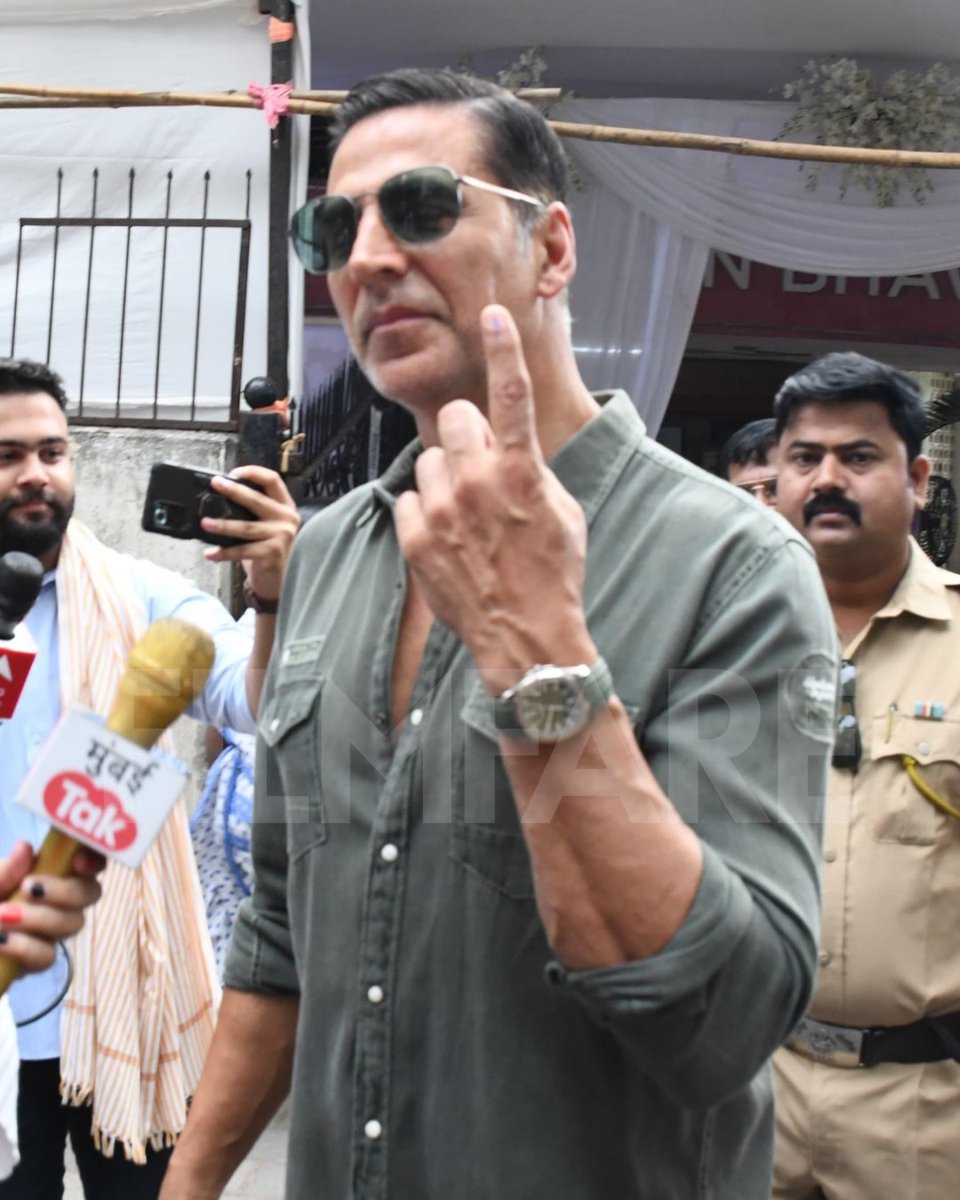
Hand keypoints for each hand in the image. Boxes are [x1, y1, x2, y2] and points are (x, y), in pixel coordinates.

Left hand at [0, 840, 102, 974]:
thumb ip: (5, 871)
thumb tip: (26, 848)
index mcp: (48, 873)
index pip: (89, 861)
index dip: (94, 858)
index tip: (78, 861)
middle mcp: (58, 900)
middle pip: (90, 893)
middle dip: (66, 891)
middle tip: (29, 887)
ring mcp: (50, 932)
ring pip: (73, 924)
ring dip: (39, 918)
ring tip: (2, 915)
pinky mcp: (37, 960)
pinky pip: (47, 955)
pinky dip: (24, 946)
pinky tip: (1, 941)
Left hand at [201, 466, 300, 604]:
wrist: (281, 581)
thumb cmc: (269, 551)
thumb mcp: (266, 527)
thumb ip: (252, 513)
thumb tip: (219, 500)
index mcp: (285, 507)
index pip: (273, 480)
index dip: (253, 472)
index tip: (233, 472)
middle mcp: (287, 518)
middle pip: (257, 500)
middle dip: (233, 490)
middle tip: (215, 484)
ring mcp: (282, 536)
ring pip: (246, 527)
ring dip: (223, 525)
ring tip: (205, 523)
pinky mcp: (272, 553)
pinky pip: (242, 551)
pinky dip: (224, 553)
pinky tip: (210, 554)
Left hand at [394, 305, 595, 691]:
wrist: (527, 639)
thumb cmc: (553, 575)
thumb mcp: (562, 512)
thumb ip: (531, 469)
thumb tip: (509, 448)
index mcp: (521, 471)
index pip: (510, 394)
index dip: (503, 349)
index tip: (493, 315)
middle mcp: (477, 483)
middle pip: (455, 419)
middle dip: (467, 437)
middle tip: (481, 470)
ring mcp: (442, 512)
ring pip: (428, 461)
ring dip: (445, 478)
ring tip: (466, 517)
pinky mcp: (415, 539)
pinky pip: (410, 499)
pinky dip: (425, 514)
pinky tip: (447, 540)